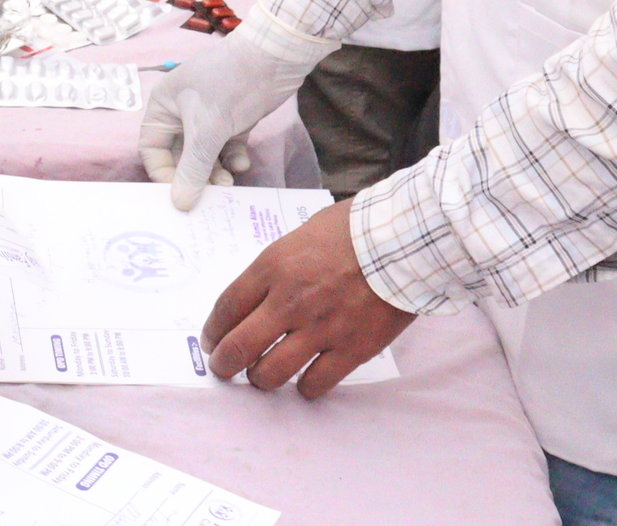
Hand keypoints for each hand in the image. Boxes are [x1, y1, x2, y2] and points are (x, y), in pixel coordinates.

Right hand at [139, 28, 327, 209]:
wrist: (274, 57)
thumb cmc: (229, 84)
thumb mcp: (207, 129)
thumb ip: (193, 168)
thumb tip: (180, 204)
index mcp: (165, 107)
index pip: (152, 150)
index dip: (163, 174)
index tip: (180, 195)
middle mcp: (183, 114)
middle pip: (181, 157)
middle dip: (195, 176)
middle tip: (211, 194)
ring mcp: (209, 118)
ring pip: (205, 156)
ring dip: (215, 172)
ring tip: (229, 183)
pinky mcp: (233, 122)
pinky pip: (227, 149)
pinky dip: (233, 159)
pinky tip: (242, 162)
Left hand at [201, 199, 415, 396]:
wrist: (404, 240)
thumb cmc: (352, 230)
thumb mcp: (300, 236)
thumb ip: (277, 268)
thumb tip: (259, 296)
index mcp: (273, 267)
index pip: (227, 308)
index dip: (214, 331)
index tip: (212, 340)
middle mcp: (290, 302)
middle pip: (240, 347)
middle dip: (224, 364)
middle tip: (224, 368)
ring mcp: (321, 329)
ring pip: (272, 373)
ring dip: (261, 379)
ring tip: (263, 376)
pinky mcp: (352, 349)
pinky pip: (316, 384)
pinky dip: (306, 387)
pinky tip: (305, 381)